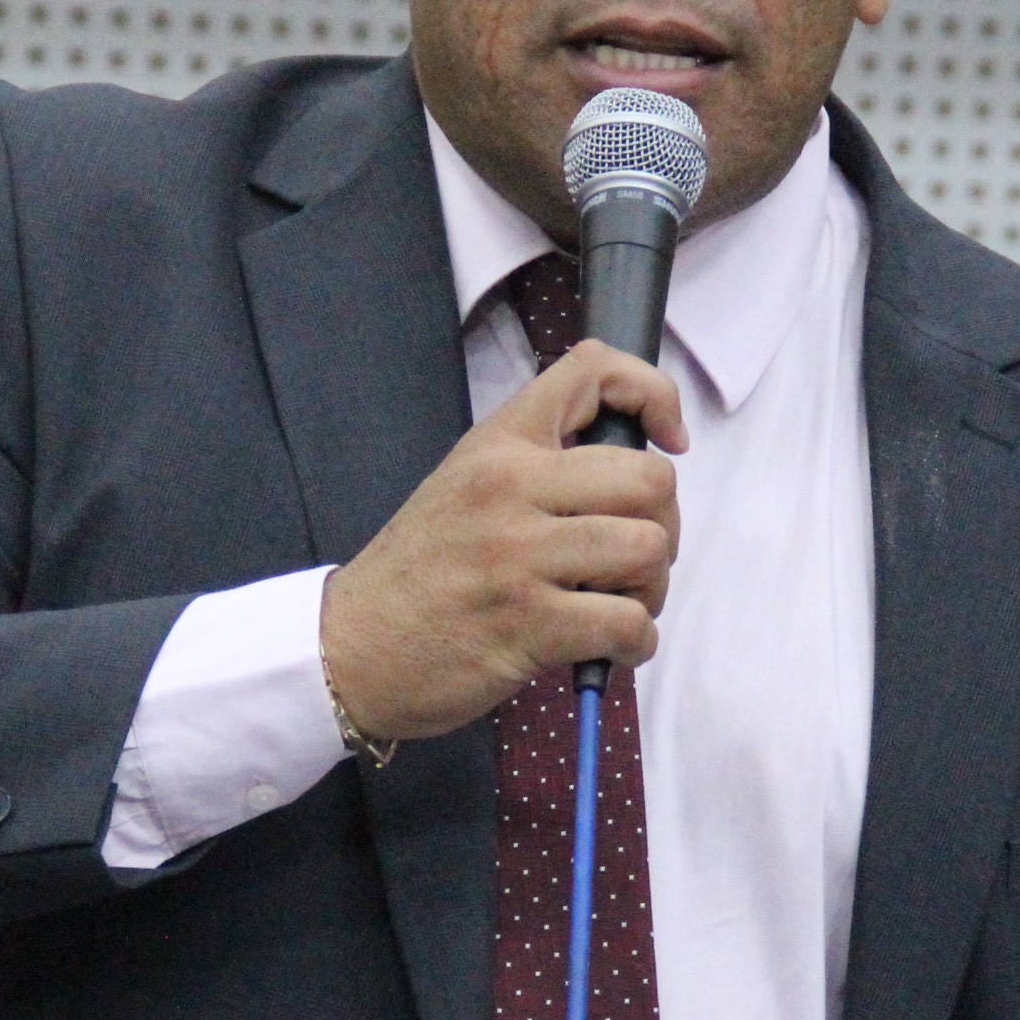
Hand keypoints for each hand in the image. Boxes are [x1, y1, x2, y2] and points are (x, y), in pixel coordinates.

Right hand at [321, 341, 685, 744]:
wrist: (351, 647)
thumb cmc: (417, 573)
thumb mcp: (465, 485)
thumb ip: (537, 466)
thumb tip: (633, 477)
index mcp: (497, 444)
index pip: (593, 371)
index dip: (654, 395)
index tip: (668, 441)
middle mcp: (510, 487)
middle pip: (650, 478)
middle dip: (664, 524)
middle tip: (634, 557)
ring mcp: (518, 556)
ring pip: (648, 549)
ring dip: (652, 587)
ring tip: (618, 603)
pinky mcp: (527, 624)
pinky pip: (628, 623)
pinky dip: (635, 642)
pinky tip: (607, 648)